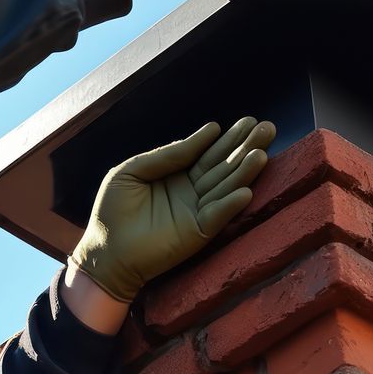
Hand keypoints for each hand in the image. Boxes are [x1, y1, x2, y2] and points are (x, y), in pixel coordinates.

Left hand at [68, 118, 272, 303]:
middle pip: (224, 165)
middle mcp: (193, 191)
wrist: (105, 251)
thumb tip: (208, 131)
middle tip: (268, 128)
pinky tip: (245, 192)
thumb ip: (166, 154)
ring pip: (225, 187)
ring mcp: (197, 212)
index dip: (228, 138)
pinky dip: (230, 205)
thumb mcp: (132, 171)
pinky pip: (217, 216)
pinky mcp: (198, 233)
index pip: (208, 153)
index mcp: (178, 174)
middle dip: (245, 147)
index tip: (248, 121)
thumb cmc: (112, 211)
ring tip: (261, 153)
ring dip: (244, 171)